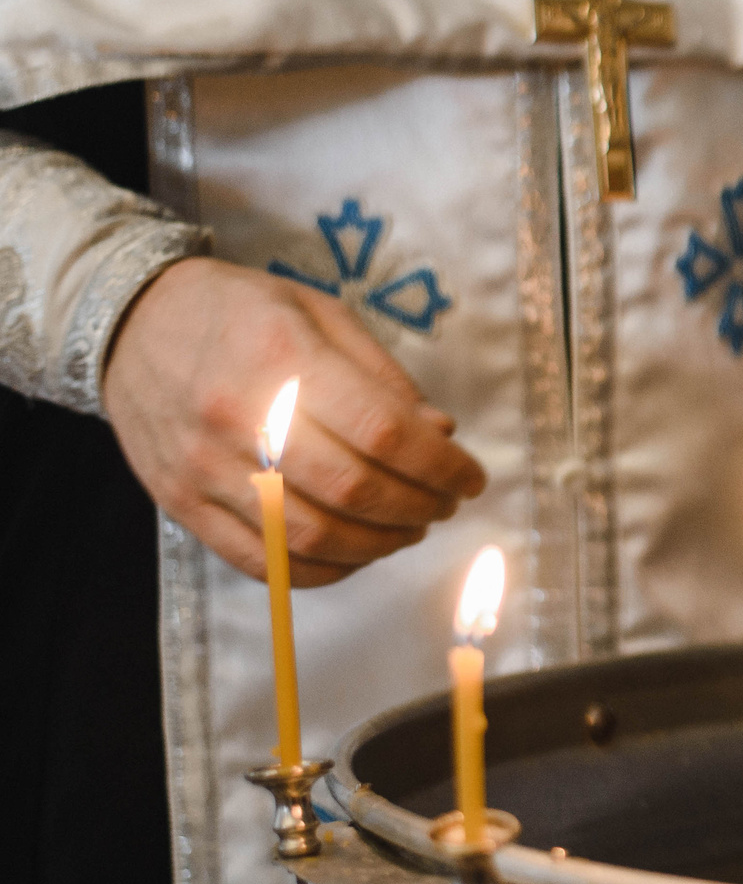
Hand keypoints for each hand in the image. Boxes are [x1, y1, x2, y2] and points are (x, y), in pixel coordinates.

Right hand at [99, 257, 486, 585]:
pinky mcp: (182, 504)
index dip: (441, 465)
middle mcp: (240, 417)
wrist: (131, 323)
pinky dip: (321, 570)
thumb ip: (383, 377)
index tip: (471, 478)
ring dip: (378, 544)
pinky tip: (355, 553)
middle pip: (352, 489)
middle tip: (444, 504)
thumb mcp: (322, 314)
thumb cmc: (241, 312)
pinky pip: (261, 561)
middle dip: (418, 507)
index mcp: (284, 357)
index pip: (383, 432)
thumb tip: (441, 435)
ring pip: (310, 536)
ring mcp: (205, 468)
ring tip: (408, 528)